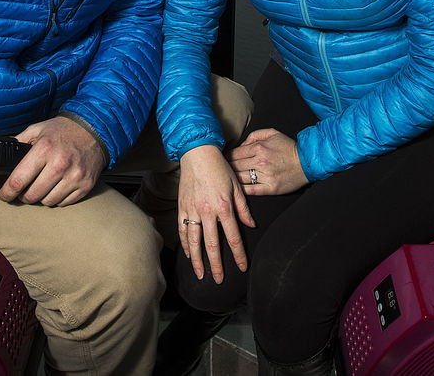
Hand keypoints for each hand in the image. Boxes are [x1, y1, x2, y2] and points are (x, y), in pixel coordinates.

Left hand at [0, 116, 103, 205]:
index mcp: (44, 150)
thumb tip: (3, 155)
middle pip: (32, 195)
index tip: (5, 195)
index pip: (18, 180)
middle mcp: (60, 164)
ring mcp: (74, 177)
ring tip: (42, 187)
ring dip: (41, 198)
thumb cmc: (64, 130)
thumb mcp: (38, 129)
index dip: (7, 192)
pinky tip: (56, 187)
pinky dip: (57, 198)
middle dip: (24, 196)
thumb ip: (19, 142)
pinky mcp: (85, 185)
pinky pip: (63, 203)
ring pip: (48, 201)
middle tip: (24, 190)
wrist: (95, 129)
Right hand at [178, 145, 255, 282]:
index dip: (238, 254)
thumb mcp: (237, 186)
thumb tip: (251, 225)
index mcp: (224, 207)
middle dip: (216, 265)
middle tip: (219, 279)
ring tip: (201, 274)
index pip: (233, 237)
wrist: (198, 153)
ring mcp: (192, 211)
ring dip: (198, 260)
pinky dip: (185, 244)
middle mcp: (207, 211)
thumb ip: (243, 208)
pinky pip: (182, 230)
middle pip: (212, 245)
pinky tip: (189, 254)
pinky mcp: (182, 207)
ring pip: (194, 242)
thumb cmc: (220, 167)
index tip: (242, 267)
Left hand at [228, 129, 308, 195]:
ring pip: (240, 178)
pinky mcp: (270, 188)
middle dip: (227, 168)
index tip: (223, 161)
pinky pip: (250, 190)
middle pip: (235, 166)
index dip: (227, 157)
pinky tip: (237, 189)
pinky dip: (241, 190)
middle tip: (221, 171)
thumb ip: (254, 135)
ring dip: (232, 179)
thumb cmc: (289, 147)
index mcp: (259, 147)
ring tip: (227, 180)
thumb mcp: (272, 133)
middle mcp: (260, 161)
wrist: (307, 161)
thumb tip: (241, 144)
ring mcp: (265, 175)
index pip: (235, 154)